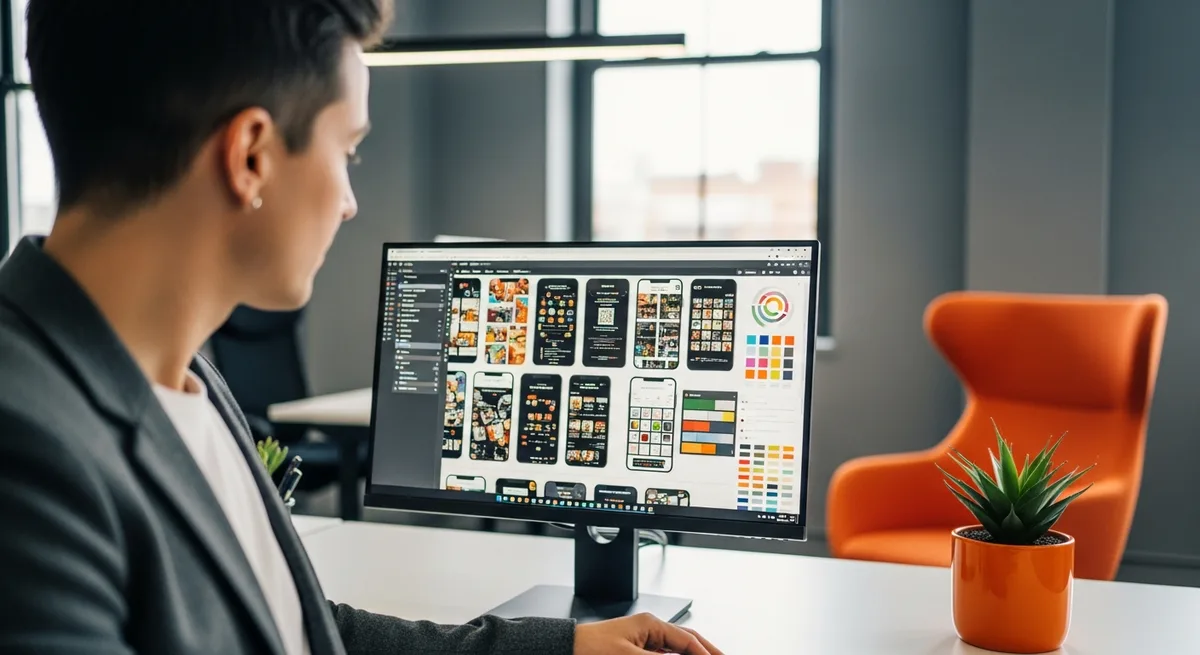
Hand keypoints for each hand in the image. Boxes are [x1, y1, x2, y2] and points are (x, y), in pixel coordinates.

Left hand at [573, 613, 723, 654]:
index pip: (688, 641)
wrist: (563, 650)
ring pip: (674, 651)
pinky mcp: (632, 653)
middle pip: (685, 643)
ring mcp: (641, 643)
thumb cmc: (588, 648)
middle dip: (705, 652)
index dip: (706, 653)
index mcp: (650, 624)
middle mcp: (648, 632)